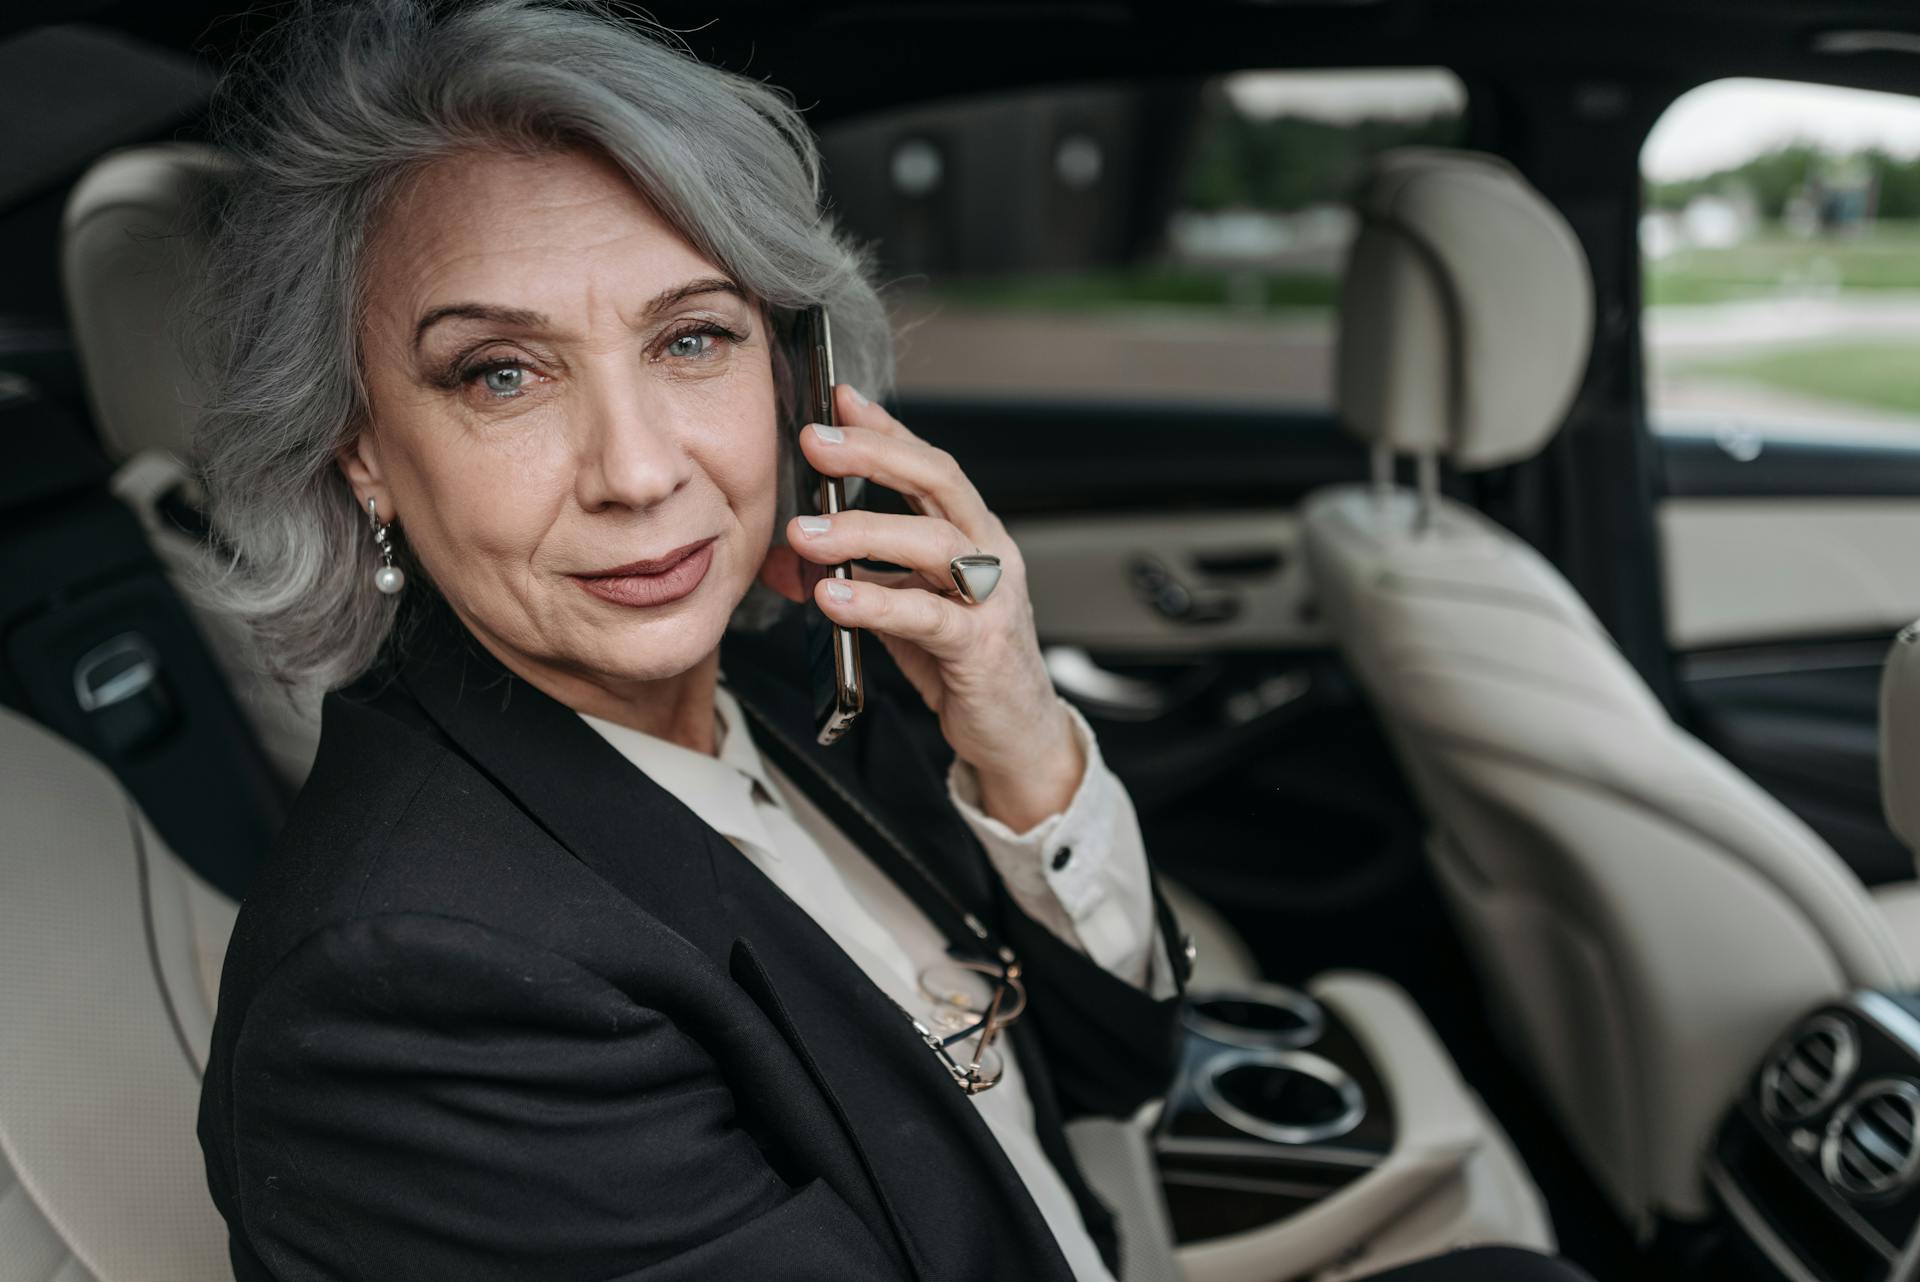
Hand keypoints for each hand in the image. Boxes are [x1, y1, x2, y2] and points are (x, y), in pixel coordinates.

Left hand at [757, 384, 1081, 831]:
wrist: (1013, 731)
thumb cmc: (960, 662)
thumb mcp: (901, 606)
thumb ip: (859, 572)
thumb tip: (786, 552)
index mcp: (970, 533)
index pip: (927, 464)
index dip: (885, 427)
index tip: (838, 398)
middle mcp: (989, 552)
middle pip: (936, 481)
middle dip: (872, 454)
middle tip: (812, 443)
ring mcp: (992, 598)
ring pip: (932, 542)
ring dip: (863, 530)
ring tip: (804, 534)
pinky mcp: (982, 647)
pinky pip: (928, 616)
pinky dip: (878, 602)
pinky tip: (835, 596)